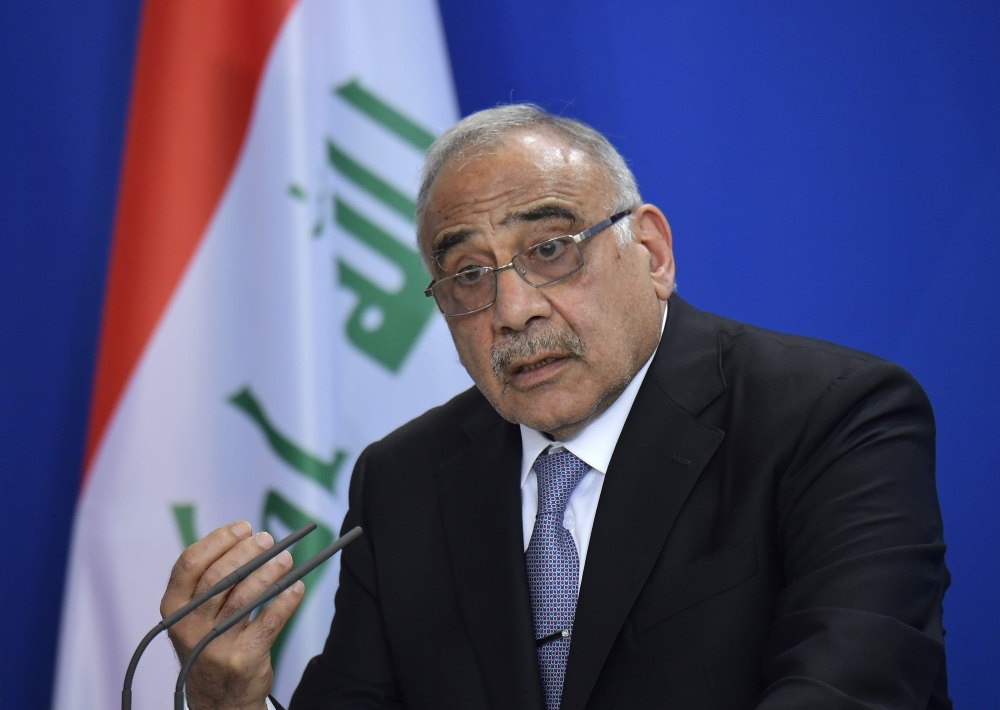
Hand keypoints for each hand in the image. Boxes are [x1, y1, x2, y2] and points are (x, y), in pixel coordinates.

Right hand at [161, 520, 304, 709]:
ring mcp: (215, 644)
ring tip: (286, 558)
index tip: (244, 526)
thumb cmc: (210, 640)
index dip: (219, 540)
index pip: (190, 563)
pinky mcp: (243, 659)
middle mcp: (189, 627)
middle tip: (268, 539)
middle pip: (219, 577)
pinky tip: (296, 587)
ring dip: (270, 572)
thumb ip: (209, 580)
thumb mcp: (194, 614)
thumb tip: (247, 538)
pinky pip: (270, 621)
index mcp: (173, 608)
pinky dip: (286, 600)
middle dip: (247, 552)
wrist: (217, 698)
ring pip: (246, 597)